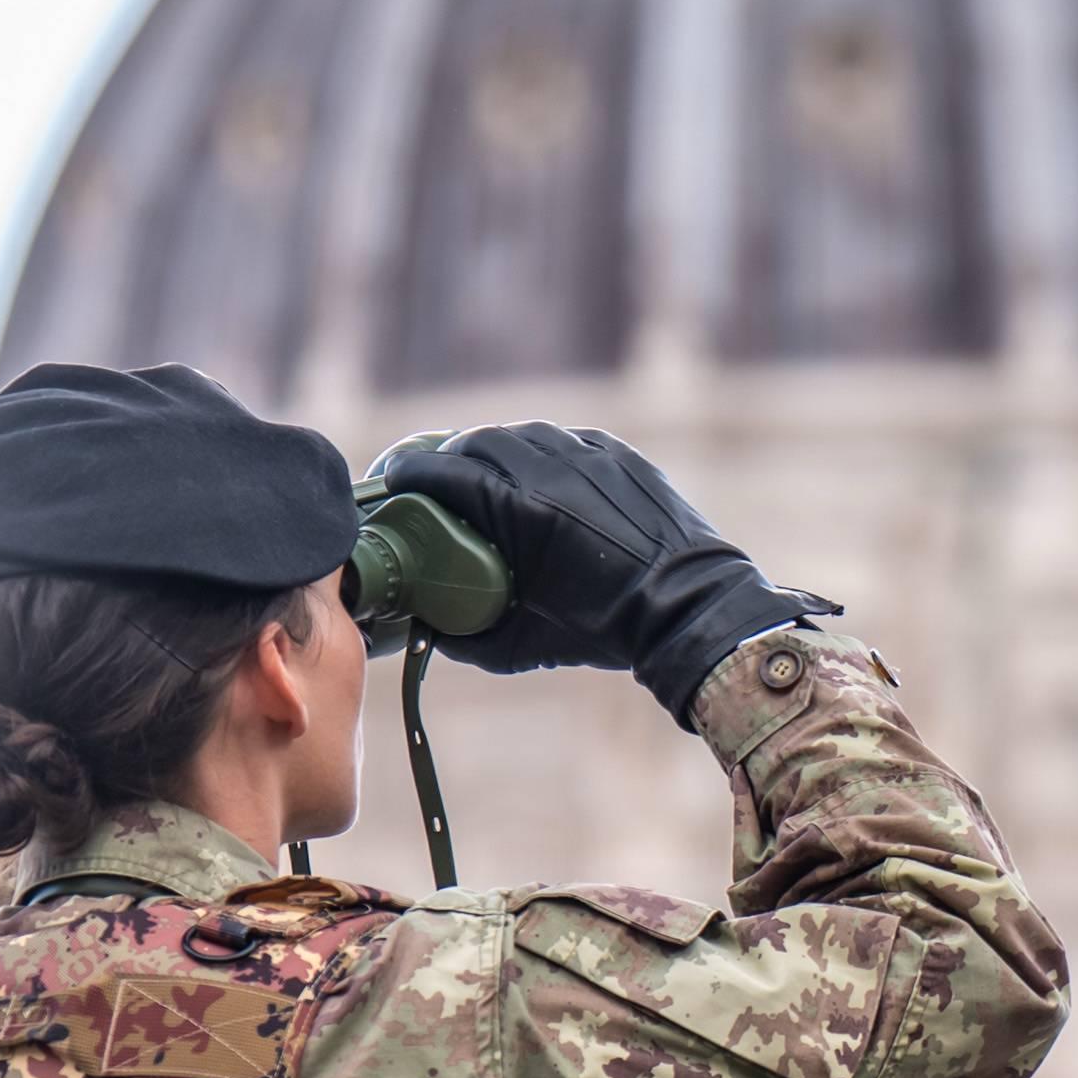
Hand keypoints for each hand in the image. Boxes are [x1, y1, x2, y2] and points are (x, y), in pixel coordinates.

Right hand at [368, 425, 826, 716]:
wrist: (689, 609)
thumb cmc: (603, 630)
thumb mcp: (521, 642)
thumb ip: (462, 634)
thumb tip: (421, 624)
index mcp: (519, 507)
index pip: (441, 472)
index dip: (407, 477)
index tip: (388, 486)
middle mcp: (550, 467)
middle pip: (475, 444)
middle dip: (444, 459)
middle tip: (428, 482)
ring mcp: (588, 453)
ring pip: (519, 435)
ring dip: (491, 451)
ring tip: (478, 475)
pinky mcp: (617, 453)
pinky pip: (563, 441)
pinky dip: (539, 454)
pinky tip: (532, 475)